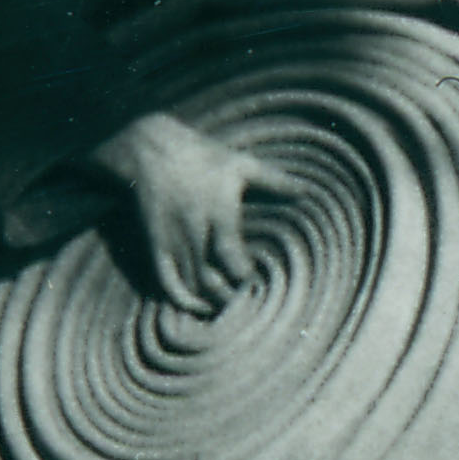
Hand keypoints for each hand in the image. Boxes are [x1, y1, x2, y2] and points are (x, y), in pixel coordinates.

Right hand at [91, 109, 260, 307]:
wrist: (149, 150)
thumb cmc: (203, 157)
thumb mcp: (241, 163)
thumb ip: (275, 180)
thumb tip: (309, 191)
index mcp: (217, 212)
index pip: (230, 256)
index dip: (243, 276)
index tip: (256, 282)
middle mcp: (194, 230)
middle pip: (210, 278)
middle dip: (229, 296)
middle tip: (245, 302)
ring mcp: (173, 239)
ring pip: (191, 284)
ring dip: (209, 302)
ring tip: (228, 309)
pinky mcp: (157, 244)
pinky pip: (166, 280)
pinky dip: (180, 299)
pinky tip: (197, 306)